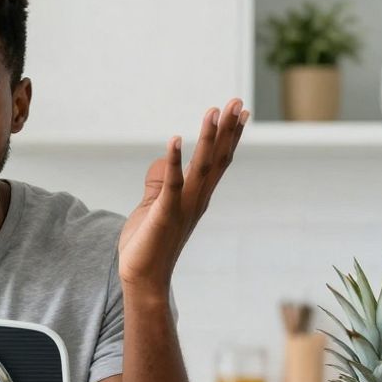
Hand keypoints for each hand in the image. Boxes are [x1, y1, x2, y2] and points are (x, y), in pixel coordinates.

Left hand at [118, 98, 247, 295]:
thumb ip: (160, 184)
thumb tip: (164, 160)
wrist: (142, 279)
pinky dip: (173, 162)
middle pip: (217, 159)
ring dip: (208, 138)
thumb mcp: (153, 208)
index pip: (216, 162)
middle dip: (228, 130)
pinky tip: (175, 140)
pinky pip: (171, 184)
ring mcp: (183, 207)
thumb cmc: (147, 246)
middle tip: (239, 102)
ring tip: (214, 111)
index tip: (239, 112)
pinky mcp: (164, 214)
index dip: (228, 136)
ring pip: (201, 167)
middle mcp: (196, 200)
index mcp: (196, 198)